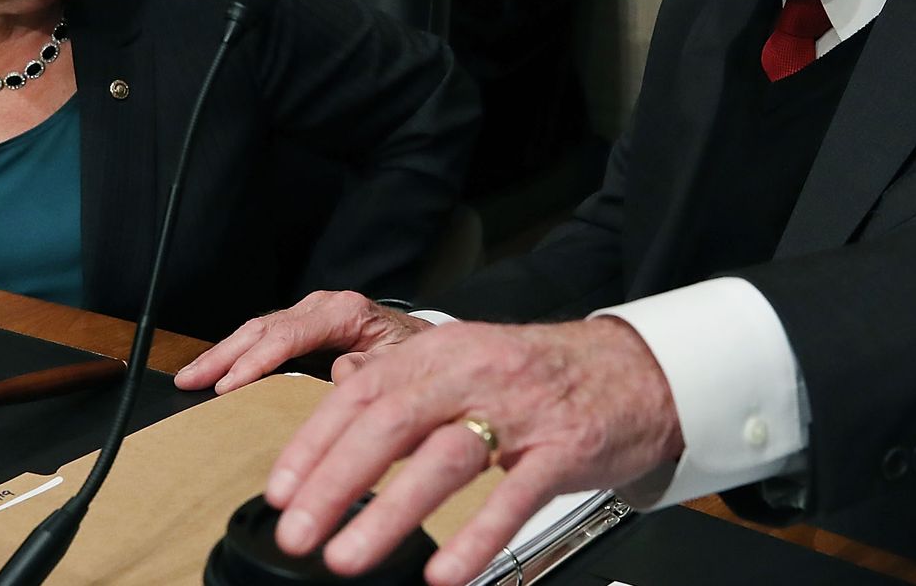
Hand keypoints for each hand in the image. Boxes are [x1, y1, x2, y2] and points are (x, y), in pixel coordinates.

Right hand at [175, 291, 430, 394]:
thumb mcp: (406, 364)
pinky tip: (216, 371)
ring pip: (255, 331)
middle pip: (262, 329)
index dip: (255, 362)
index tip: (228, 386)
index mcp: (345, 312)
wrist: (431, 346)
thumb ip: (374, 367)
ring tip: (190, 377)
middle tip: (189, 381)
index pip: (288, 335)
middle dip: (223, 355)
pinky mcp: (305, 327)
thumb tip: (341, 372)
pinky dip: (236, 354)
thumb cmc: (420, 357)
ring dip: (222, 354)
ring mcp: (310, 315)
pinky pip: (263, 338)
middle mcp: (322, 307)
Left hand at [265, 317, 682, 585]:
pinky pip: (514, 497)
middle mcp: (474, 373)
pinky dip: (476, 536)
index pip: (360, 393)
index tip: (278, 491)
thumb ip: (405, 379)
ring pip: (444, 458)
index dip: (313, 443)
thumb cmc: (540, 376)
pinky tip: (445, 572)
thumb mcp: (466, 360)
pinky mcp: (564, 448)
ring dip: (390, 511)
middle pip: (390, 423)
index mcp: (440, 352)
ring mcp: (521, 411)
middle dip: (334, 482)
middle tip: (296, 532)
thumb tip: (340, 389)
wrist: (636, 371)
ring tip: (348, 557)